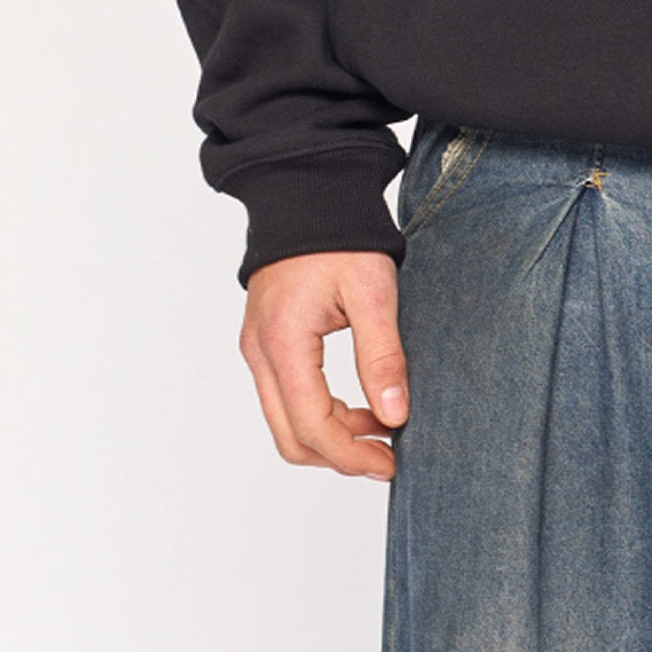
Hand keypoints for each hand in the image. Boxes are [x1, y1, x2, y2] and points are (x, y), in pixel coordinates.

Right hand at [238, 251, 410, 478]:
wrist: (308, 189)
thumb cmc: (340, 233)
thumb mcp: (373, 291)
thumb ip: (383, 356)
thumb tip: (395, 415)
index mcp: (284, 342)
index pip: (312, 427)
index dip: (352, 456)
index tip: (390, 462)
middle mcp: (260, 352)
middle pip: (291, 437)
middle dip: (340, 456)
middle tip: (386, 455)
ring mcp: (257, 347)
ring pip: (285, 421)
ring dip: (331, 435)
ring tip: (381, 426)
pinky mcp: (265, 341)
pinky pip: (285, 396)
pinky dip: (319, 412)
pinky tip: (358, 404)